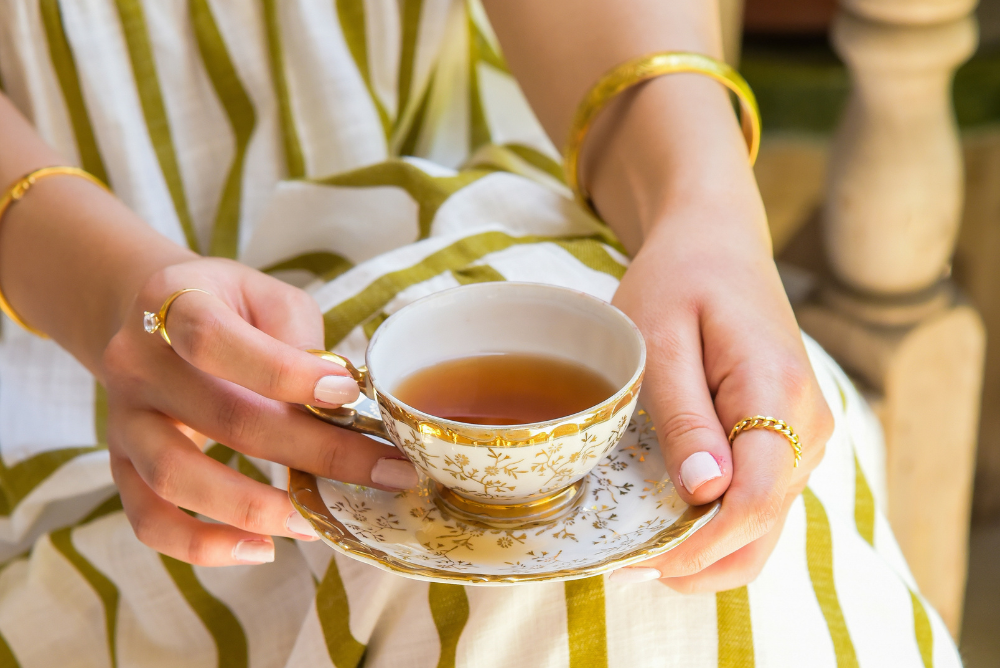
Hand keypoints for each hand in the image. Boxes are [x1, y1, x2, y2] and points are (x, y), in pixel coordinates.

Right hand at [100, 258, 418, 565]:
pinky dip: (202, 545)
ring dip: (257, 507)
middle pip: (224, 417)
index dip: (286, 373)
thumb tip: (341, 406)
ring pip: (177, 478)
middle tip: (384, 472)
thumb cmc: (231, 309)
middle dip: (317, 452)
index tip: (350, 395)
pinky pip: (149, 520)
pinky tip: (262, 548)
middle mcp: (137, 362)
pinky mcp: (123, 466)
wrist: (152, 320)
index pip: (215, 341)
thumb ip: (301, 342)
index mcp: (173, 301)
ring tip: (320, 520)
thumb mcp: (270, 300)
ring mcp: (123, 419)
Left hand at [609, 195, 833, 591]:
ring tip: (636, 548)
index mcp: (778, 394)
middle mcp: (808, 427)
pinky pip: (760, 504)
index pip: (754, 501)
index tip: (638, 559)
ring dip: (705, 550)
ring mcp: (804, 438)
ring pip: (764, 527)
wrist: (717, 245)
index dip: (698, 544)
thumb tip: (706, 493)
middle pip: (762, 528)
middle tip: (622, 561)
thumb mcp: (660, 337)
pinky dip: (717, 528)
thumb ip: (685, 415)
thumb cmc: (680, 280)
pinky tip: (666, 521)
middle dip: (696, 559)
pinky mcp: (788, 442)